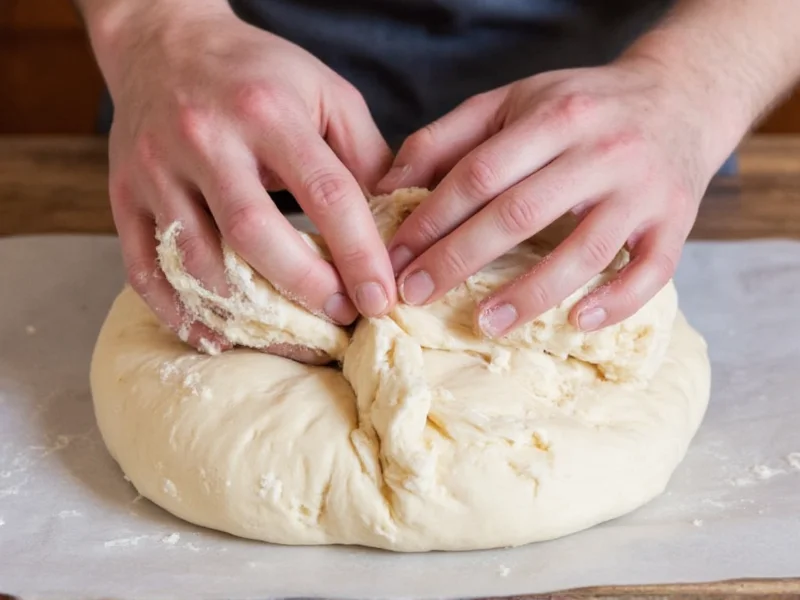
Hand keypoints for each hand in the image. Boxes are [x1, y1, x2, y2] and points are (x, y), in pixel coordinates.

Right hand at [96, 2, 395, 354]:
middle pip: (254, 234)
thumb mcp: (326, 93)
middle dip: (305, 288)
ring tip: (294, 338)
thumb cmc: (258, 74)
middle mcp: (206, 139)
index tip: (381, 297)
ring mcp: (157, 170)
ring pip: (198, 261)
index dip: (358, 253)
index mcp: (266, 111)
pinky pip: (144, 268)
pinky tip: (219, 337)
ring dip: (249, 313)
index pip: (325, 192)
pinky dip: (179, 312)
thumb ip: (365, 155)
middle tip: (342, 318)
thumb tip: (396, 224)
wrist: (165, 43)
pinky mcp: (124, 196)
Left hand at [378, 56, 727, 336]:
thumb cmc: (580, 105)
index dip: (432, 218)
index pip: (480, 174)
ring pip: (583, 251)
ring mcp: (642, 190)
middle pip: (520, 214)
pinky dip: (616, 301)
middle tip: (416, 295)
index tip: (395, 257)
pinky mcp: (674, 222)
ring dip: (530, 293)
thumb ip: (446, 138)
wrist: (680, 96)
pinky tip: (577, 321)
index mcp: (555, 117)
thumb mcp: (512, 102)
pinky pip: (651, 271)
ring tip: (484, 324)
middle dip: (459, 259)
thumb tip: (387, 186)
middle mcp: (602, 151)